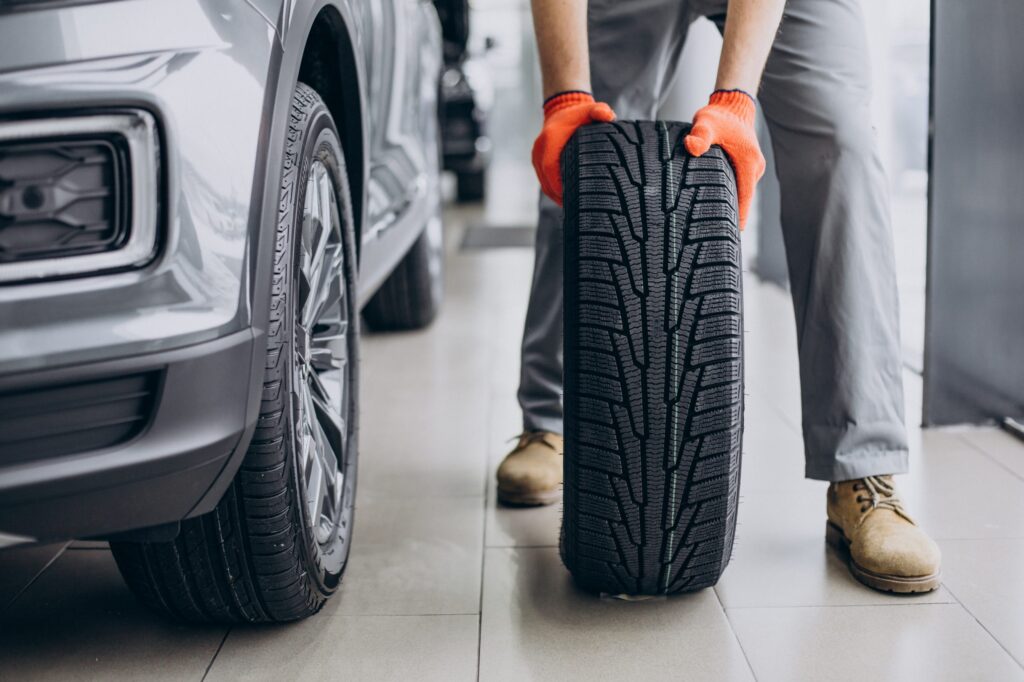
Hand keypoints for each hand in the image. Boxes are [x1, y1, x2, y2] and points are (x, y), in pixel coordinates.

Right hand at [532, 91, 615, 205]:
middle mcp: (540, 149)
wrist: (562, 108)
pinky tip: (565, 199)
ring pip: (544, 183)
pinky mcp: (537, 161)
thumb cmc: (579, 114)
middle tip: (575, 208)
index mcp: (550, 140)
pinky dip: (553, 190)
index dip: (559, 186)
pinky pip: (543, 180)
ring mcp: (537, 156)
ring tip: (571, 207)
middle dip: (558, 196)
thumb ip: (601, 111)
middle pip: (546, 180)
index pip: (551, 169)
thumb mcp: (591, 110)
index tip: (570, 198)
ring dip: (555, 196)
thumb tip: (608, 116)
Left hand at [684, 90, 765, 228]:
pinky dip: (728, 195)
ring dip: (728, 206)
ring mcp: (751, 168)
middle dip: (729, 216)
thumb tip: (692, 147)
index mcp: (749, 163)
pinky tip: (713, 206)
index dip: (737, 218)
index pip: (744, 198)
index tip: (728, 236)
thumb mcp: (706, 123)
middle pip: (742, 199)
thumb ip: (699, 135)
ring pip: (740, 193)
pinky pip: (738, 186)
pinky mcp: (745, 167)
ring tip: (710, 226)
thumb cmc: (719, 116)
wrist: (731, 106)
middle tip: (712, 236)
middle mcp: (754, 168)